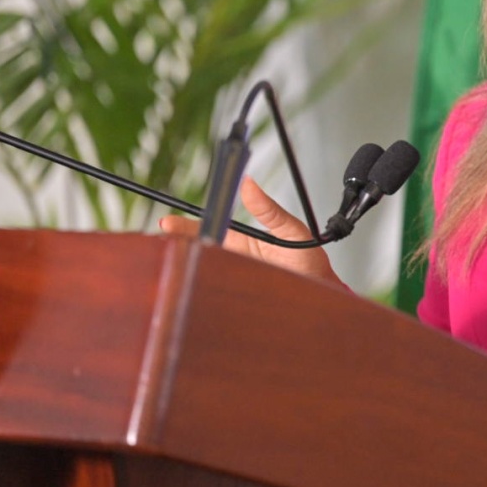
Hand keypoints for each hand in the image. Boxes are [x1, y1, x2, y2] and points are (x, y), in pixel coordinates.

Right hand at [159, 176, 343, 287]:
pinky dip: (199, 294)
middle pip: (198, 253)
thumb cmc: (310, 267)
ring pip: (202, 275)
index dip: (185, 228)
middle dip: (176, 248)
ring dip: (184, 270)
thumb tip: (248, 183)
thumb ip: (270, 212)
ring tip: (167, 264)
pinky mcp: (237, 303)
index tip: (167, 224)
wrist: (326, 300)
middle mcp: (234, 262)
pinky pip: (213, 299)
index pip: (207, 231)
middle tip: (159, 244)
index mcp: (242, 242)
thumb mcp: (292, 233)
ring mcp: (234, 282)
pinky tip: (187, 292)